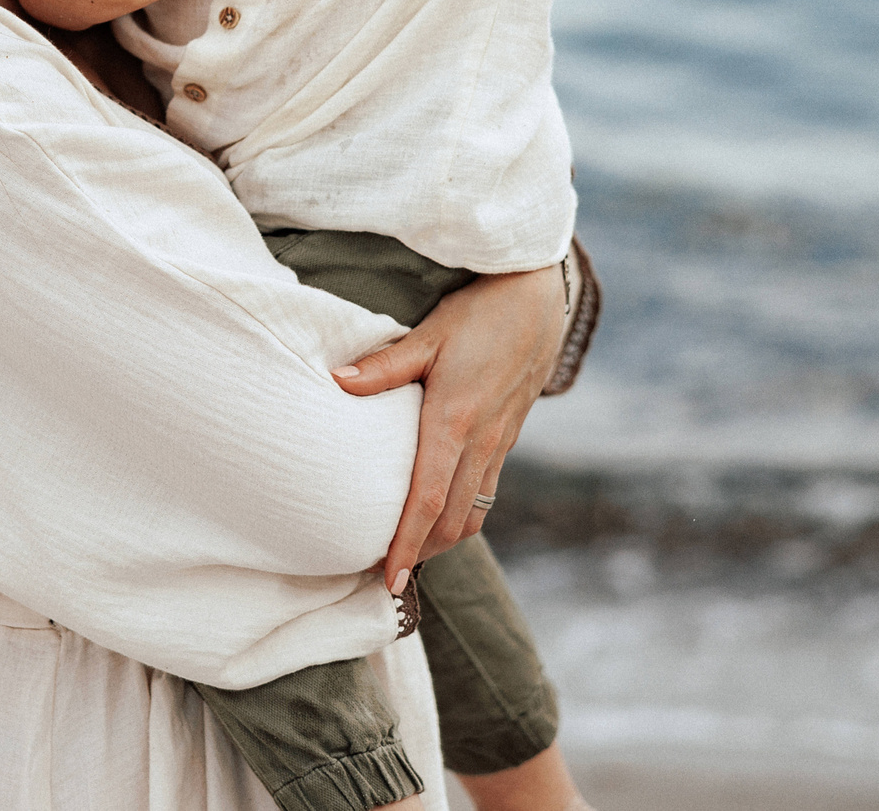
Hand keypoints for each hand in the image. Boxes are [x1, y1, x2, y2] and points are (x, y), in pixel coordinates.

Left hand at [333, 265, 568, 589]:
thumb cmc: (481, 311)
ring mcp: (499, 443)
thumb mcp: (430, 333)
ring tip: (407, 557)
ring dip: (441, 542)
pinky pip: (485, 493)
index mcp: (454, 421)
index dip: (406, 545)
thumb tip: (337, 381)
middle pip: (451, 522)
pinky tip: (440, 517)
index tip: (388, 580)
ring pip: (472, 513)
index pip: (427, 501)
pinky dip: (462, 517)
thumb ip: (385, 366)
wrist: (541, 298)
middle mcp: (480, 442)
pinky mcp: (508, 437)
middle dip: (420, 556)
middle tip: (383, 579)